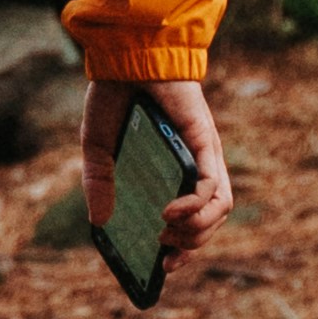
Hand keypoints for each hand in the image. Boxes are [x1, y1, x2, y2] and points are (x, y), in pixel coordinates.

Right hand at [83, 71, 231, 258]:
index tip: (164, 263)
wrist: (127, 55)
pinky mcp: (204, 144)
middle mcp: (196, 164)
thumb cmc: (115, 95)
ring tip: (167, 232)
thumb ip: (98, 183)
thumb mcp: (97, 147)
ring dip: (197, 232)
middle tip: (165, 254)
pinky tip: (170, 213)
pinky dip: (195, 208)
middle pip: (211, 219)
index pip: (193, 214)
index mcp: (175, 166)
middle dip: (191, 246)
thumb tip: (99, 222)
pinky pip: (212, 188)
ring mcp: (203, 155)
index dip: (184, 244)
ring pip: (220, 209)